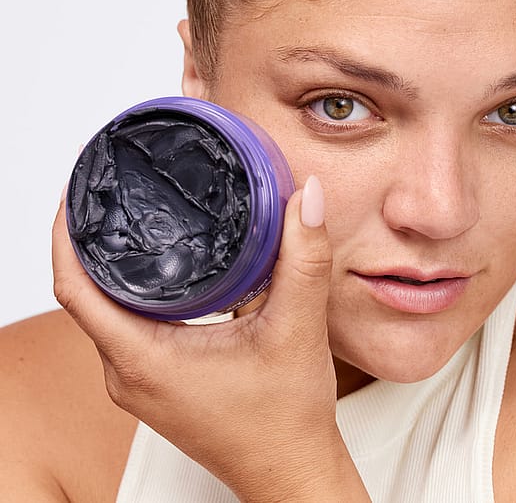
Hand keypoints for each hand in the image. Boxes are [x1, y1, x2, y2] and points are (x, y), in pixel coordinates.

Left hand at [53, 176, 368, 501]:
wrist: (292, 471)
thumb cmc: (287, 420)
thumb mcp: (298, 329)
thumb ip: (303, 258)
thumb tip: (307, 195)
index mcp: (144, 360)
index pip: (75, 287)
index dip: (66, 234)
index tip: (79, 189)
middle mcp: (128, 372)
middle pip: (82, 293)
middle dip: (87, 238)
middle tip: (107, 186)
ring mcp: (139, 379)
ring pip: (103, 309)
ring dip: (109, 263)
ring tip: (130, 213)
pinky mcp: (156, 380)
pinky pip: (124, 324)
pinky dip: (130, 288)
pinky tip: (159, 264)